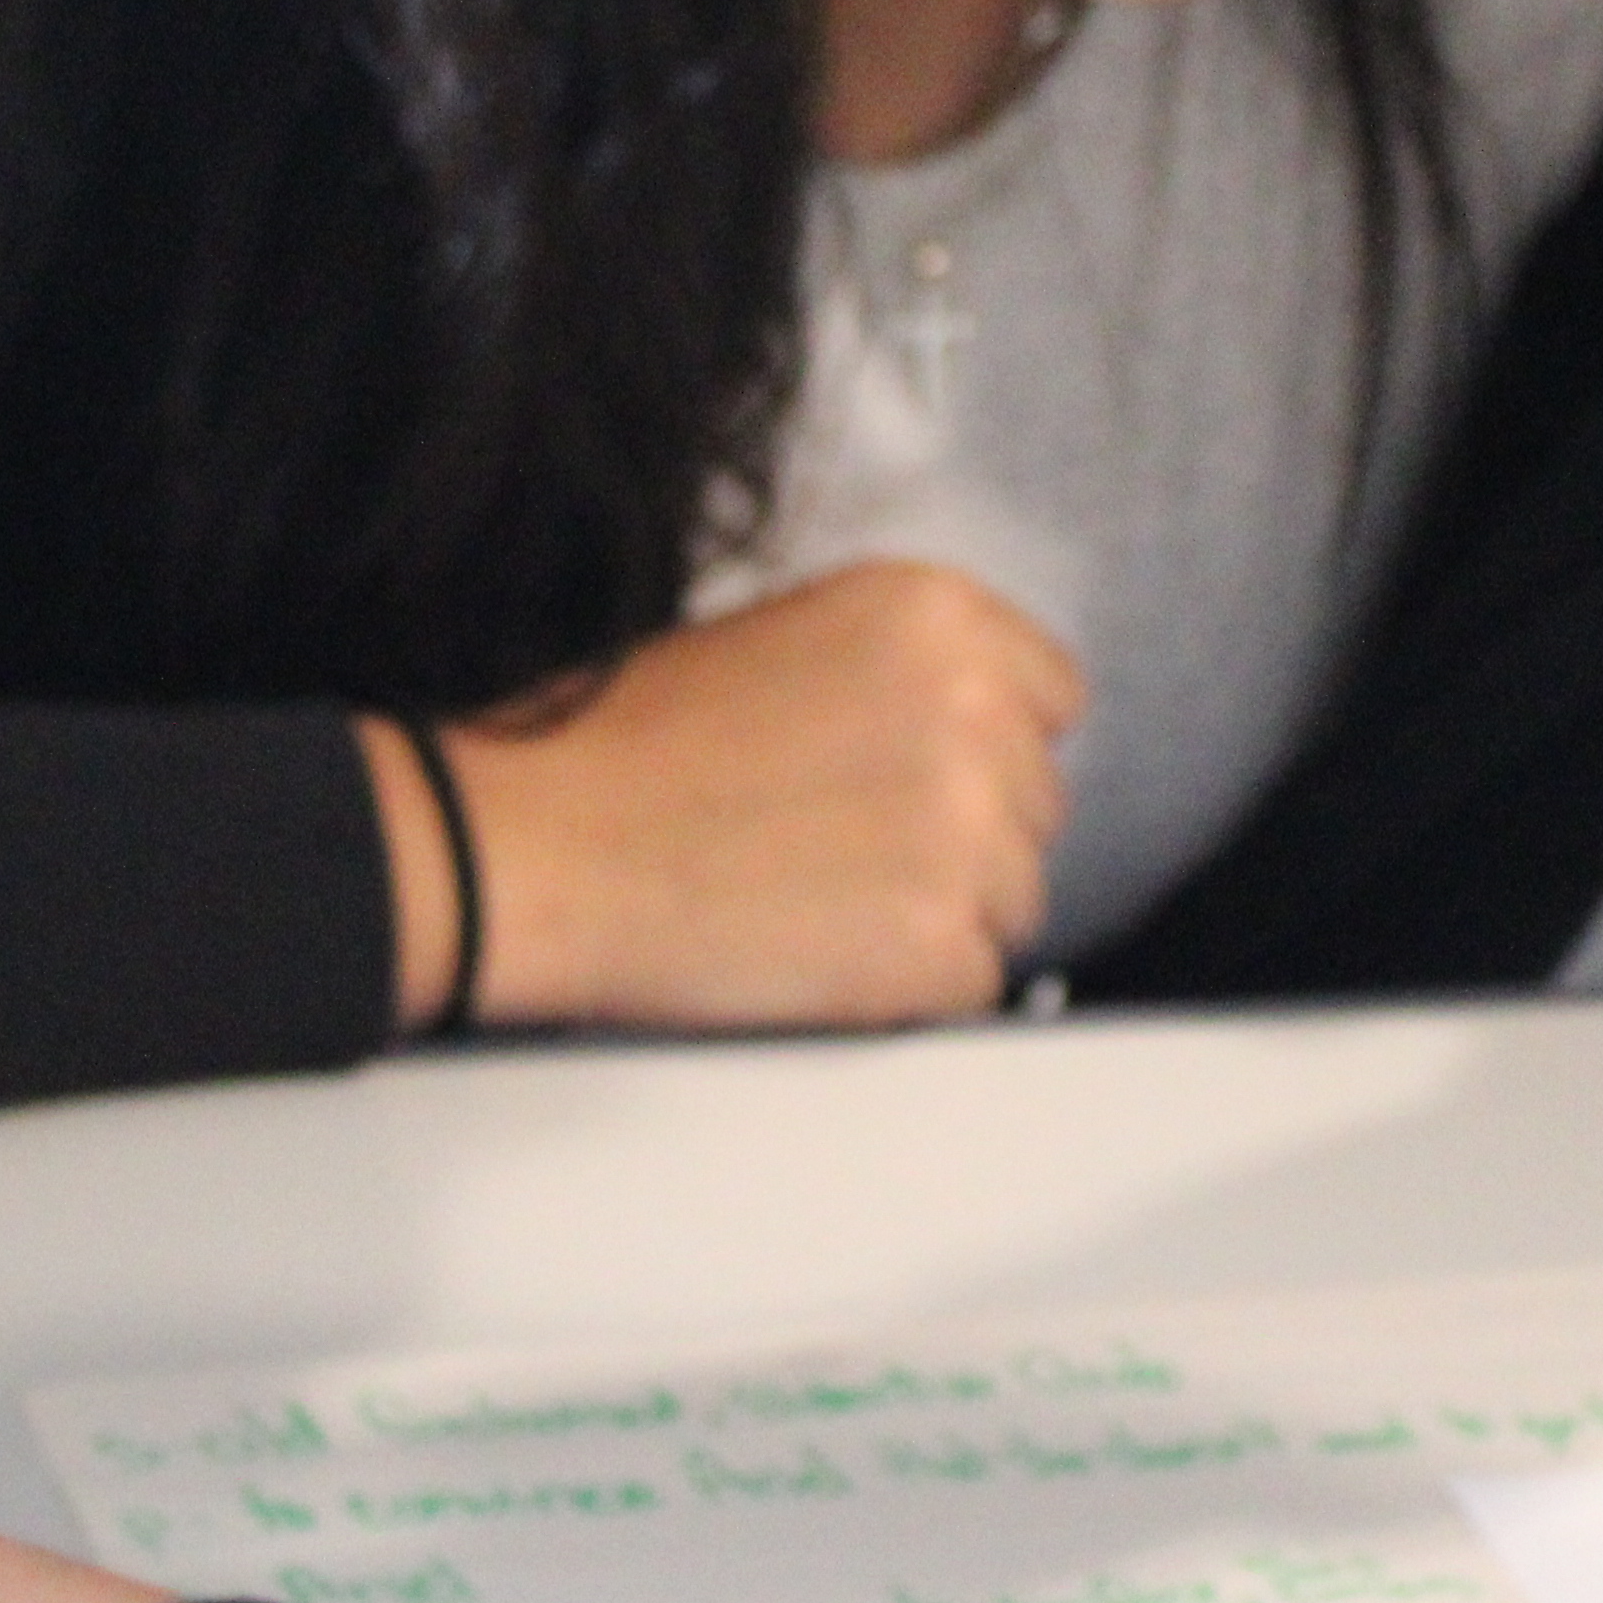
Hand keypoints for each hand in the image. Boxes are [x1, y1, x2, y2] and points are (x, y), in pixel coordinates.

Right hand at [395, 558, 1075, 1027]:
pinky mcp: (942, 945)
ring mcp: (968, 832)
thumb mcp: (785, 637)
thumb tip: (966, 725)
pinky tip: (821, 954)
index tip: (929, 779)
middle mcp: (975, 711)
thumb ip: (898, 671)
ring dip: (942, 913)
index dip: (987, 747)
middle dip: (964, 835)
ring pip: (1016, 897)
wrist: (549, 846)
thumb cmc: (625, 742)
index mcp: (937, 615)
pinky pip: (975, 981)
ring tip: (823, 902)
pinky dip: (911, 987)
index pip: (1052, 697)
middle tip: (849, 850)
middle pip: (1037, 803)